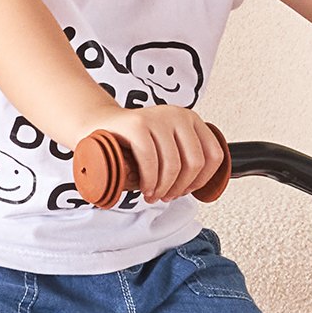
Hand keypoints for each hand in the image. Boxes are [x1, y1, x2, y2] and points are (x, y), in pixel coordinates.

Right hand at [94, 105, 224, 202]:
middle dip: (180, 187)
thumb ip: (183, 158)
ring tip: (152, 195)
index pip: (214, 155)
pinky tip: (144, 187)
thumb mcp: (165, 146)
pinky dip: (149, 181)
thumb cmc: (132, 142)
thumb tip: (198, 187)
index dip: (202, 180)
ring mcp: (158, 117)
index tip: (186, 191)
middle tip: (166, 197)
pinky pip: (151, 160)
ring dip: (163, 188)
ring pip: (174, 165)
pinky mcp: (137, 124)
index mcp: (191, 120)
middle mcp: (178, 115)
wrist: (98, 125)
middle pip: (195, 162)